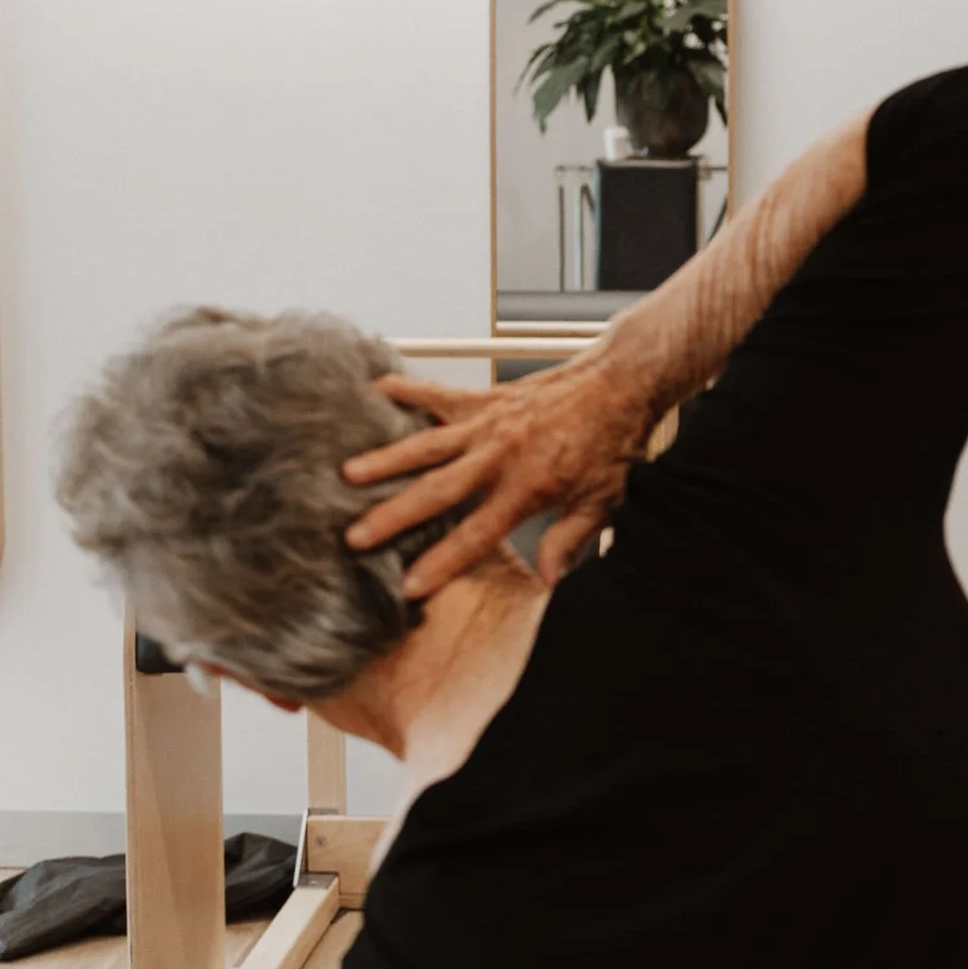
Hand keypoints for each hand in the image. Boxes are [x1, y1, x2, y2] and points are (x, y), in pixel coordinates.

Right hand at [343, 350, 664, 593]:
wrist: (621, 382)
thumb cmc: (612, 444)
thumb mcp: (602, 501)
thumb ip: (570, 539)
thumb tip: (549, 581)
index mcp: (527, 488)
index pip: (476, 534)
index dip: (443, 562)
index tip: (409, 586)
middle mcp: (499, 456)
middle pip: (438, 492)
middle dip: (395, 516)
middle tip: (355, 537)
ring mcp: (488, 423)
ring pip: (427, 443)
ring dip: (386, 459)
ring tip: (347, 473)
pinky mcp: (485, 396)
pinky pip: (439, 394)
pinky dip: (407, 389)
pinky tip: (373, 388)